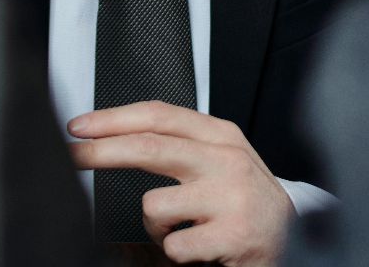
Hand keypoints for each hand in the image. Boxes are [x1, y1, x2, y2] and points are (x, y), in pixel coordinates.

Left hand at [69, 101, 293, 265]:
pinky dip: (176, 253)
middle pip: (148, 147)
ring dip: (156, 226)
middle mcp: (227, 160)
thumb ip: (181, 144)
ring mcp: (230, 197)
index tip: (79, 127)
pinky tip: (200, 248)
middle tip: (71, 156)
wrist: (296, 241)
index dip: (112, 119)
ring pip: (153, 206)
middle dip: (100, 152)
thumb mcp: (221, 161)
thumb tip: (117, 136)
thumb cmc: (246, 202)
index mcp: (221, 135)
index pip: (158, 116)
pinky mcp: (232, 236)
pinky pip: (172, 245)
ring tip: (183, 230)